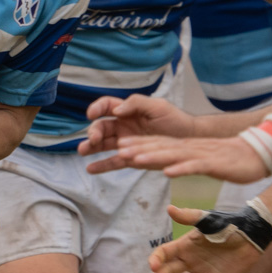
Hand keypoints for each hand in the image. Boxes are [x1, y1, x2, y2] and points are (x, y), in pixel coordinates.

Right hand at [80, 95, 196, 158]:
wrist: (189, 139)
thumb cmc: (175, 120)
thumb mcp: (158, 107)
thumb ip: (136, 104)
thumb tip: (116, 111)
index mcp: (129, 111)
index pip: (107, 106)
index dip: (97, 108)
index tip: (92, 115)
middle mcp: (124, 126)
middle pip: (102, 127)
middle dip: (93, 132)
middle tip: (92, 139)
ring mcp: (127, 143)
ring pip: (104, 144)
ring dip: (91, 147)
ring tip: (82, 152)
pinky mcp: (132, 158)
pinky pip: (114, 162)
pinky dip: (102, 165)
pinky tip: (90, 169)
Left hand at [90, 134, 267, 181]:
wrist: (258, 154)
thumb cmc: (230, 160)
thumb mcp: (202, 161)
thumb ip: (185, 161)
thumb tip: (168, 166)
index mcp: (187, 149)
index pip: (158, 145)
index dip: (138, 146)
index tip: (117, 148)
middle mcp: (190, 149)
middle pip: (160, 147)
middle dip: (138, 148)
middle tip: (116, 149)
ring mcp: (201, 155)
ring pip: (173, 155)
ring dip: (152, 155)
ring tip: (133, 157)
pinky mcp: (214, 164)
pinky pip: (195, 166)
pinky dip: (181, 168)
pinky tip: (167, 172)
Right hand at [149, 204, 263, 272]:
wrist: (253, 234)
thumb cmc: (230, 224)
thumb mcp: (209, 220)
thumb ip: (189, 217)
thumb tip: (169, 209)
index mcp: (186, 245)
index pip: (165, 253)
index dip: (157, 259)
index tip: (153, 267)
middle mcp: (191, 260)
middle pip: (170, 270)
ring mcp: (204, 272)